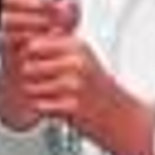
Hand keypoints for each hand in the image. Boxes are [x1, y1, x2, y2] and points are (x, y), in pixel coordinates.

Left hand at [0, 0, 154, 154]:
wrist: (125, 120)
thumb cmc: (101, 88)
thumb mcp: (83, 55)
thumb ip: (59, 41)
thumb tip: (33, 34)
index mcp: (77, 45)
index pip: (33, 44)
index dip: (30, 56)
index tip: (37, 64)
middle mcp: (76, 62)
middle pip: (28, 66)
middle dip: (31, 77)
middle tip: (45, 83)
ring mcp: (74, 85)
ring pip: (31, 87)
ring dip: (37, 94)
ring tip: (54, 96)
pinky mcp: (73, 107)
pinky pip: (40, 106)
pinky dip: (44, 109)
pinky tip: (59, 108)